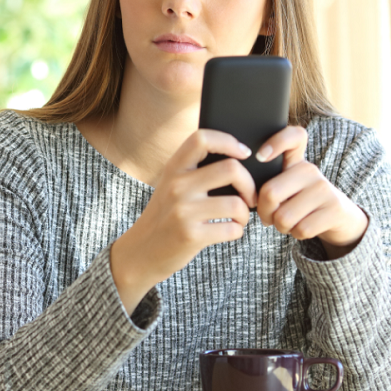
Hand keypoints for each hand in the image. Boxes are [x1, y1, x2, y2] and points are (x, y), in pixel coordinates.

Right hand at [111, 129, 256, 311]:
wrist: (141, 252)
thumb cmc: (165, 216)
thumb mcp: (171, 186)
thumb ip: (195, 171)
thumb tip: (239, 160)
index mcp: (173, 169)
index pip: (202, 138)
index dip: (229, 141)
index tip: (244, 153)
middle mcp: (176, 186)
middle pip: (231, 169)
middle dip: (250, 185)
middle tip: (250, 197)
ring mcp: (183, 211)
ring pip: (237, 203)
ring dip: (246, 214)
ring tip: (238, 218)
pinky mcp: (191, 235)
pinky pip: (233, 228)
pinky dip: (237, 231)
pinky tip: (227, 231)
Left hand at [256, 126, 368, 257]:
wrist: (340, 218)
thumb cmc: (300, 201)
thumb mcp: (286, 185)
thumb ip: (266, 180)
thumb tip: (240, 187)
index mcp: (296, 161)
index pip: (294, 136)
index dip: (275, 142)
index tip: (260, 157)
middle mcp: (310, 170)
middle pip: (270, 192)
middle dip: (264, 212)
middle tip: (268, 217)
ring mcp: (324, 189)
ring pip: (284, 216)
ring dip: (280, 226)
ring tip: (287, 223)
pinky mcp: (335, 209)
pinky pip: (301, 229)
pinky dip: (296, 234)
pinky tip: (301, 228)